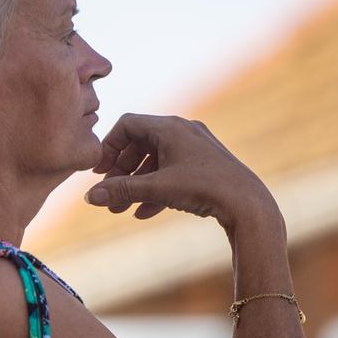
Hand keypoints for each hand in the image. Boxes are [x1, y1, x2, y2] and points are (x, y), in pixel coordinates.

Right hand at [85, 113, 275, 231]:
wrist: (248, 204)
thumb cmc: (204, 188)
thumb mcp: (157, 188)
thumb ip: (121, 191)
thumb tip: (89, 197)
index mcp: (170, 127)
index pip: (127, 125)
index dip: (109, 147)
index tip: (99, 172)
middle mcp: (182, 131)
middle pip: (139, 144)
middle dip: (121, 172)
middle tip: (109, 194)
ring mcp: (195, 148)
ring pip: (154, 162)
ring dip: (136, 184)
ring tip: (121, 208)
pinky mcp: (204, 166)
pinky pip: (171, 172)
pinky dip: (155, 189)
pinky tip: (143, 212)